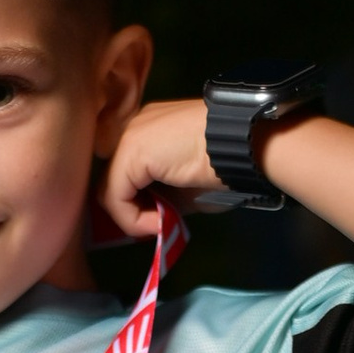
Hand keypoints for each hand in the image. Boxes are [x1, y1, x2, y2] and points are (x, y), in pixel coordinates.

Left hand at [92, 97, 216, 241]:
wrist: (243, 144)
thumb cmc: (226, 164)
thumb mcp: (188, 184)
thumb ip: (164, 195)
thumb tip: (152, 216)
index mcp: (149, 128)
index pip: (123, 170)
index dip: (134, 201)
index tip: (156, 220)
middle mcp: (134, 126)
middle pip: (112, 179)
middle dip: (130, 209)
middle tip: (155, 226)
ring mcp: (129, 136)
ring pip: (110, 190)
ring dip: (132, 217)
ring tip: (160, 225)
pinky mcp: (130, 152)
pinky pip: (115, 196)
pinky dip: (132, 218)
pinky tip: (157, 223)